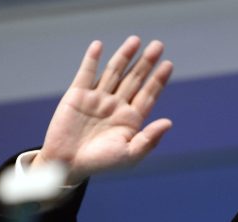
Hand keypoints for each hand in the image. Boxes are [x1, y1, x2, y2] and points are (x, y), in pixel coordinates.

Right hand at [32, 36, 172, 176]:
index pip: (148, 95)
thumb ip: (149, 139)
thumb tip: (169, 122)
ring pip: (114, 72)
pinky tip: (99, 46)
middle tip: (158, 46)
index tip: (168, 65)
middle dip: (146, 63)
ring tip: (135, 40)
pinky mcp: (77, 95)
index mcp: (130, 120)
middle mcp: (116, 106)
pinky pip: (86, 74)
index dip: (158, 80)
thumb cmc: (100, 164)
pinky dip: (92, 60)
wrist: (68, 165)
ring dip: (124, 56)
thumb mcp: (129, 155)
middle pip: (134, 79)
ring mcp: (97, 99)